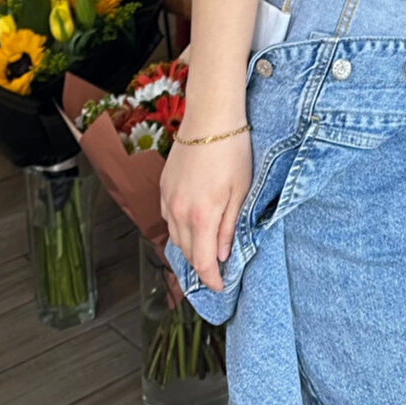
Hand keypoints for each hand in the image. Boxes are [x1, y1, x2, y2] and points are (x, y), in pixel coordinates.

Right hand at [160, 130, 252, 294]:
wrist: (210, 117)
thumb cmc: (231, 151)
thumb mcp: (241, 192)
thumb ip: (230, 227)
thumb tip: (224, 255)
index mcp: (200, 217)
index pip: (203, 262)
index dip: (212, 279)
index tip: (221, 286)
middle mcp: (178, 212)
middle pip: (187, 252)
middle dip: (202, 265)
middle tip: (218, 270)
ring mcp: (168, 199)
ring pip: (175, 236)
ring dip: (190, 247)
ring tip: (206, 249)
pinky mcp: (164, 186)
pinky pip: (169, 218)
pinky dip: (180, 228)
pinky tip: (193, 224)